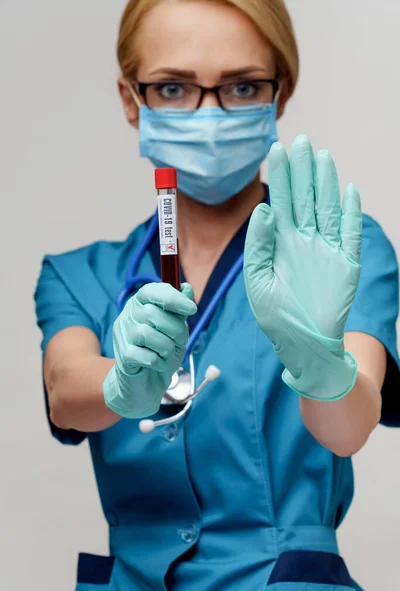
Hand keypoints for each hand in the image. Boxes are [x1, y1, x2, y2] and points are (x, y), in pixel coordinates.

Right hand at [103, 282, 196, 417]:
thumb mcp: (176, 331)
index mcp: (140, 305)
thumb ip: (180, 311)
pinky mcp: (123, 357)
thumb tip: (187, 288)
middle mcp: (128, 316)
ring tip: (167, 354)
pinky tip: (159, 365)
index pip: (151, 291)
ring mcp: (122, 336)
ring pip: (147, 333)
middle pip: (152, 313)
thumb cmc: (161, 353)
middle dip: (176, 329)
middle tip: (180, 340)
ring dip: (166, 347)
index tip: (192, 309)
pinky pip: (144, 355)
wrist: (147, 385)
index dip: (173, 298)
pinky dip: (158, 362)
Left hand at [244, 135, 361, 400]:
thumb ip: (258, 245)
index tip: (275, 150)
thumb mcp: (257, 281)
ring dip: (325, 183)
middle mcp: (304, 241)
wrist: (302, 344)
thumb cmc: (276, 316)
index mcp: (281, 243)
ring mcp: (326, 250)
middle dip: (302, 170)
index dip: (279, 177)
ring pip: (327, 208)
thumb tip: (263, 208)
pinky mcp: (346, 263)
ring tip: (321, 156)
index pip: (281, 202)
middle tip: (300, 141)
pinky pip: (350, 233)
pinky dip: (351, 212)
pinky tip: (348, 189)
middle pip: (305, 198)